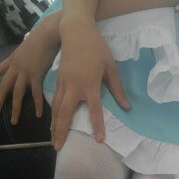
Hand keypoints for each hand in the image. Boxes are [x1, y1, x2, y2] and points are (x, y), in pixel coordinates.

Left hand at [0, 16, 60, 123]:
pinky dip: (37, 105)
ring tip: (14, 122)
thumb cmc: (39, 39)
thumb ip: (22, 59)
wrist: (47, 34)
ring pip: (17, 94)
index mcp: (11, 61)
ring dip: (15, 109)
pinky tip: (37, 115)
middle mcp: (15, 68)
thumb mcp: (24, 49)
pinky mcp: (36, 75)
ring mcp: (25, 72)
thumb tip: (23, 63)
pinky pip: (36, 93)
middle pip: (3, 88)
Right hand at [51, 14, 130, 151]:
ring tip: (53, 141)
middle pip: (65, 113)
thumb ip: (117, 89)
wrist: (75, 31)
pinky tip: (52, 124)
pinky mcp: (57, 80)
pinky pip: (55, 101)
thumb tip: (127, 107)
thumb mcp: (111, 67)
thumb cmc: (96, 48)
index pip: (95, 109)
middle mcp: (74, 86)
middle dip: (61, 132)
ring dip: (54, 126)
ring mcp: (63, 83)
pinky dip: (52, 114)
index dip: (98, 125)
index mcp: (90, 83)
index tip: (99, 140)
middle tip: (58, 148)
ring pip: (56, 109)